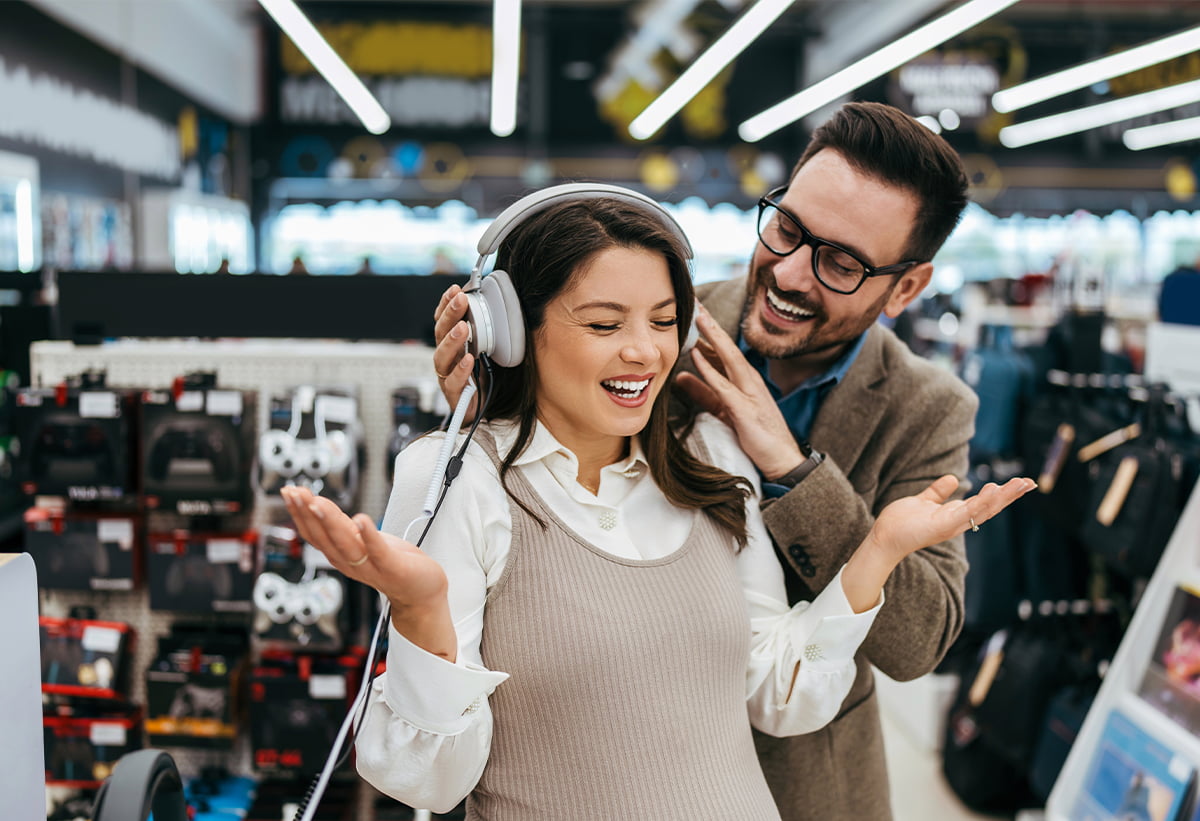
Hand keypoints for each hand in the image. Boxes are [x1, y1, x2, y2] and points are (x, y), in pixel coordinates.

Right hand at [281, 486, 455, 659]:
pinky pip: (378, 551)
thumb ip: (344, 528)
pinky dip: (369, 535)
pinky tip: (361, 518)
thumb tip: (321, 506)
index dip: (300, 513)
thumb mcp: (363, 540)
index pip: (314, 533)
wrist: (421, 592)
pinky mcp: (392, 567)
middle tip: (296, 492)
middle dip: (308, 514)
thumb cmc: (393, 563)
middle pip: (324, 538)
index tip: (290, 491)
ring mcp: (370, 566)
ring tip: (318, 502)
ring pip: (345, 544)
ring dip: (330, 522)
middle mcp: (350, 563)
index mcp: (341, 554)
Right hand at [433, 284, 477, 418]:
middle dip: (450, 315)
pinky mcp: (453, 395)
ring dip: (452, 340)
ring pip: (442, 356)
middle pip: (441, 333)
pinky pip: (452, 382)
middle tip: (460, 300)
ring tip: (463, 327)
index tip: (455, 290)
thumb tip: (499, 303)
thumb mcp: (488, 348)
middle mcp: (447, 358)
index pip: (444, 320)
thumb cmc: (485, 376)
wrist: (485, 410)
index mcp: (453, 344)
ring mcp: (447, 375)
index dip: (446, 304)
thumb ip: (488, 329)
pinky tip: (469, 359)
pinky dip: (461, 370)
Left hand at [674, 305, 802, 477]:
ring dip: (712, 338)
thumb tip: (680, 376)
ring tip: (697, 318)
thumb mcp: (723, 409)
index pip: (724, 349)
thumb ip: (703, 391)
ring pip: (728, 359)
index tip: (694, 310)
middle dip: (711, 324)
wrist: (781, 459)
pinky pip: (723, 386)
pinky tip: (697, 356)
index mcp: (744, 379)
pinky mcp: (744, 409)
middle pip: (727, 347)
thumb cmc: (756, 434)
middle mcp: (748, 380)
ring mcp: (748, 392)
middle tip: (695, 302)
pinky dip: (710, 370)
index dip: (709, 330)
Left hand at [841, 475, 1035, 612]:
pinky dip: (981, 503)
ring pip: (983, 510)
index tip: (1021, 483)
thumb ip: (938, 492)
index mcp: (955, 515)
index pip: (984, 503)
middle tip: (1029, 483)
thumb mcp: (924, 502)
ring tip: (1018, 485)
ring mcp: (952, 525)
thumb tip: (954, 479)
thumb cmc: (902, 523)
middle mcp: (958, 521)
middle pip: (990, 507)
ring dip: (1001, 497)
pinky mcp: (942, 526)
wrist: (884, 538)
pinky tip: (993, 491)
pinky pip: (966, 513)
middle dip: (1010, 495)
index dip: (1002, 494)